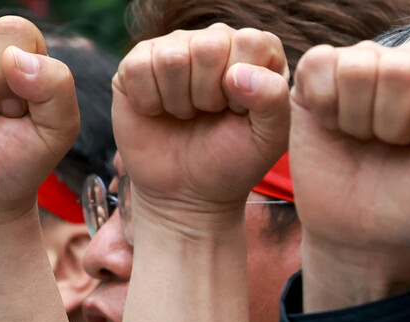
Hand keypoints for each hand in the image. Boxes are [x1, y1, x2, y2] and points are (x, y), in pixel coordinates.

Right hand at [112, 23, 289, 228]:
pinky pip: (137, 68)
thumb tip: (236, 73)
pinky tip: (158, 112)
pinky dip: (148, 102)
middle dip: (207, 95)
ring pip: (171, 58)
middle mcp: (212, 40)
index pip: (249, 42)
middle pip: (207, 46)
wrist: (186, 192)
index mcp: (252, 50)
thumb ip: (273, 98)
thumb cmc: (231, 161)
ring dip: (178, 101)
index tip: (237, 111)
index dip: (242, 86)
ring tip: (185, 115)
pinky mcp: (135, 66)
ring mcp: (172, 49)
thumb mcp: (269, 138)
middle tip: (207, 115)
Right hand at [290, 41, 409, 308]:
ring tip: (361, 139)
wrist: (361, 238)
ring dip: (355, 117)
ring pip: (357, 66)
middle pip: (400, 68)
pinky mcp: (316, 79)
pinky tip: (332, 125)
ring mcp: (361, 69)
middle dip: (390, 123)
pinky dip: (322, 102)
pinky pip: (318, 64)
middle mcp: (408, 65)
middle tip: (388, 148)